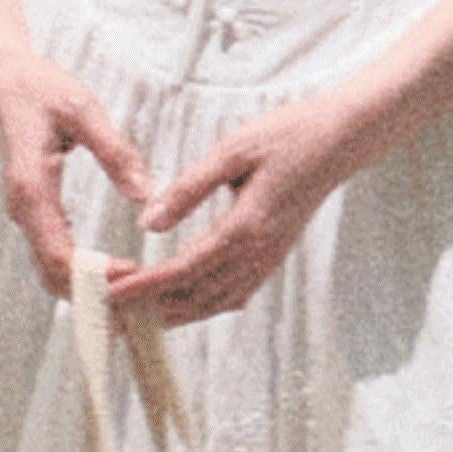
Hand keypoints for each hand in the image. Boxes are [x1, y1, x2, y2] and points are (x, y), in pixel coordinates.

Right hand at [0, 54, 153, 303]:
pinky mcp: (34, 210)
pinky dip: (80, 274)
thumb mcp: (84, 109)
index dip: (95, 276)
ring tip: (133, 298)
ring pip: (51, 271)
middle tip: (141, 304)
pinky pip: (53, 254)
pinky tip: (112, 276)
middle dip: (95, 296)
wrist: (5, 76)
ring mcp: (26, 212)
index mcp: (31, 188)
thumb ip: (115, 151)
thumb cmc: (42, 88)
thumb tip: (145, 193)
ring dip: (88, 291)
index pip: (60, 254)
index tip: (134, 278)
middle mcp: (23, 209)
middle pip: (53, 275)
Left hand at [106, 94, 360, 327]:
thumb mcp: (232, 150)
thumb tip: (148, 223)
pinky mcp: (273, 255)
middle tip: (114, 313)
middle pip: (197, 298)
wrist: (340, 140)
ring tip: (139, 316)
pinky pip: (234, 294)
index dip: (145, 286)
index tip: (112, 294)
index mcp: (246, 227)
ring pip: (215, 303)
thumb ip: (189, 188)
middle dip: (152, 309)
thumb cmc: (288, 135)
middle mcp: (259, 253)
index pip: (184, 270)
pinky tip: (185, 303)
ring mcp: (269, 258)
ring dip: (176, 313)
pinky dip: (203, 305)